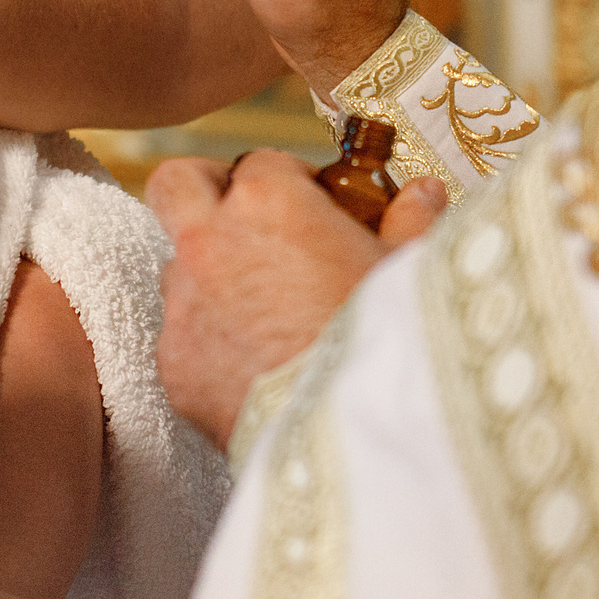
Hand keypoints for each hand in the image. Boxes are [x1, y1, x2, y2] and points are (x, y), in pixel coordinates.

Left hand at [147, 149, 447, 447]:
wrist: (353, 435)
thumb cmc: (389, 342)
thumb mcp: (408, 271)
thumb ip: (410, 221)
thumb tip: (425, 192)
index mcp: (267, 204)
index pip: (260, 162)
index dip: (289, 181)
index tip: (312, 205)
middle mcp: (209, 244)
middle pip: (176, 184)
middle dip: (204, 189)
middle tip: (241, 212)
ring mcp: (183, 307)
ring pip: (177, 269)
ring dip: (209, 276)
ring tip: (264, 309)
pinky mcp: (173, 368)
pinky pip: (183, 340)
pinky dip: (211, 345)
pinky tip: (256, 368)